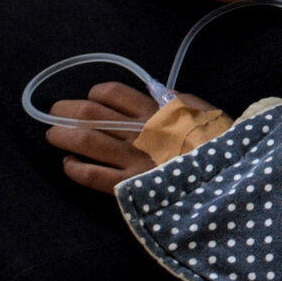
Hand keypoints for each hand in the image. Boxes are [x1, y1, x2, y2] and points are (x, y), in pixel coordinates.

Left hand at [45, 81, 218, 193]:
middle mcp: (139, 132)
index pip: (114, 93)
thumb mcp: (207, 113)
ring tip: (54, 136)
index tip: (90, 99)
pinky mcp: (128, 187)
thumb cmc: (219, 145)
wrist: (227, 181)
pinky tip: (69, 165)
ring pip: (86, 142)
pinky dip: (74, 168)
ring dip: (63, 137)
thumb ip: (181, 102)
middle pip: (91, 114)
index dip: (95, 94)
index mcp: (157, 111)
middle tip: (54, 114)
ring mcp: (132, 159)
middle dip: (66, 112)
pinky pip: (91, 176)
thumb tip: (158, 93)